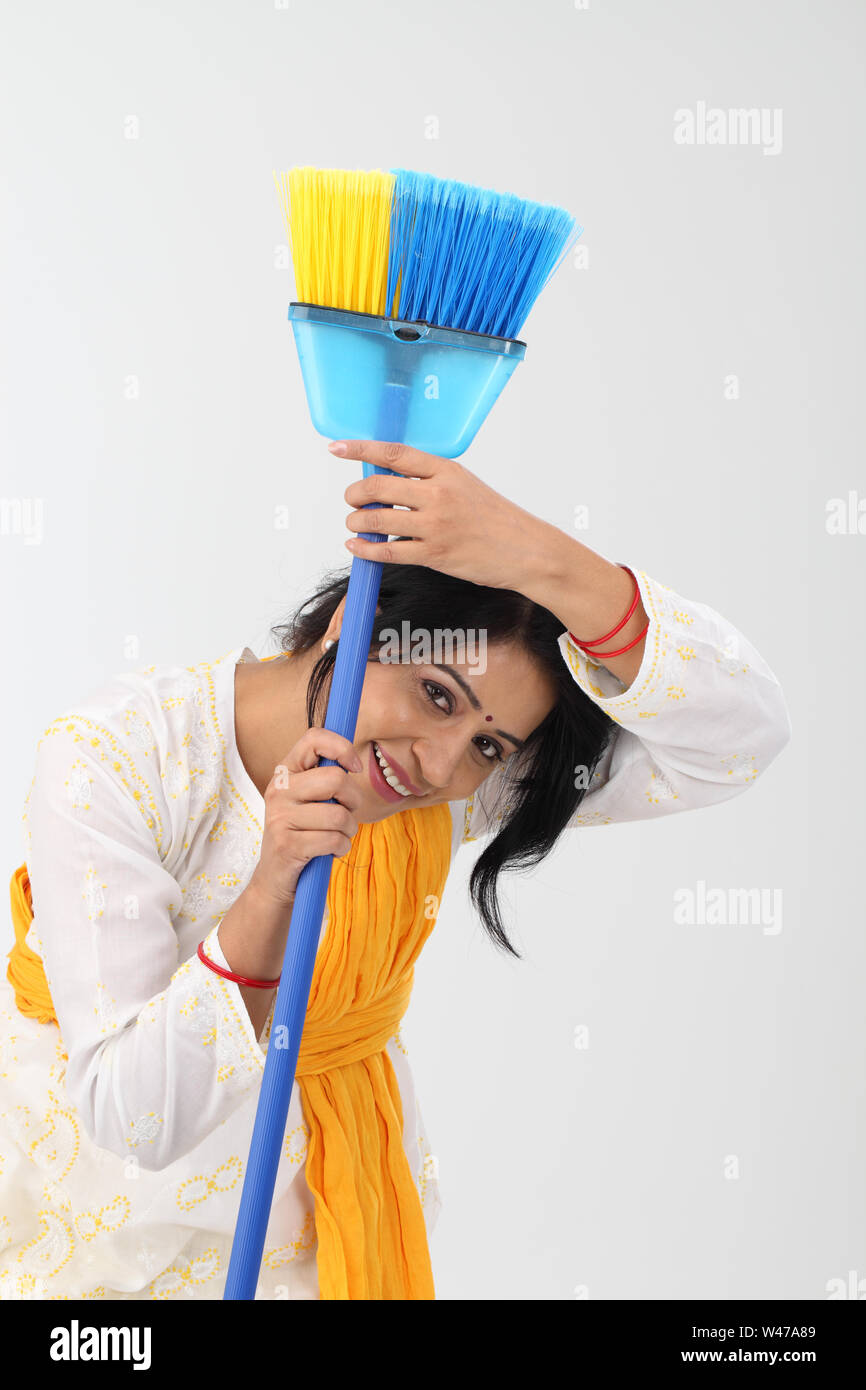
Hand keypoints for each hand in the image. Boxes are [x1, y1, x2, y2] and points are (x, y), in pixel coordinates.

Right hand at [247, 728, 362, 910]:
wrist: (276, 879)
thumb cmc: (303, 833)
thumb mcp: (309, 799)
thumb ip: (325, 777)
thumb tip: (353, 761)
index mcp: (285, 772)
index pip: (314, 738)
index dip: (342, 748)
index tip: (354, 767)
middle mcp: (278, 790)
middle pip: (336, 779)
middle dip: (353, 799)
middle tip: (346, 812)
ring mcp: (280, 818)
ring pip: (339, 814)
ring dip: (348, 829)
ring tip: (336, 835)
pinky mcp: (288, 845)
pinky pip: (334, 839)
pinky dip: (341, 847)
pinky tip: (329, 851)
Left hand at [332, 438, 552, 591]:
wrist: (526, 550)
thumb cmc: (496, 519)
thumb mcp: (465, 485)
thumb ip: (429, 480)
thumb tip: (388, 479)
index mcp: (446, 470)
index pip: (393, 454)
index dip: (360, 449)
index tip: (337, 448)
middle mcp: (439, 494)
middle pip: (377, 487)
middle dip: (354, 495)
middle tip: (351, 501)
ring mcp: (436, 525)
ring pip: (376, 520)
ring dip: (355, 523)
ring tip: (355, 526)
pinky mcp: (435, 554)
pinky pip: (387, 551)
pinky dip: (365, 549)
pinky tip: (358, 547)